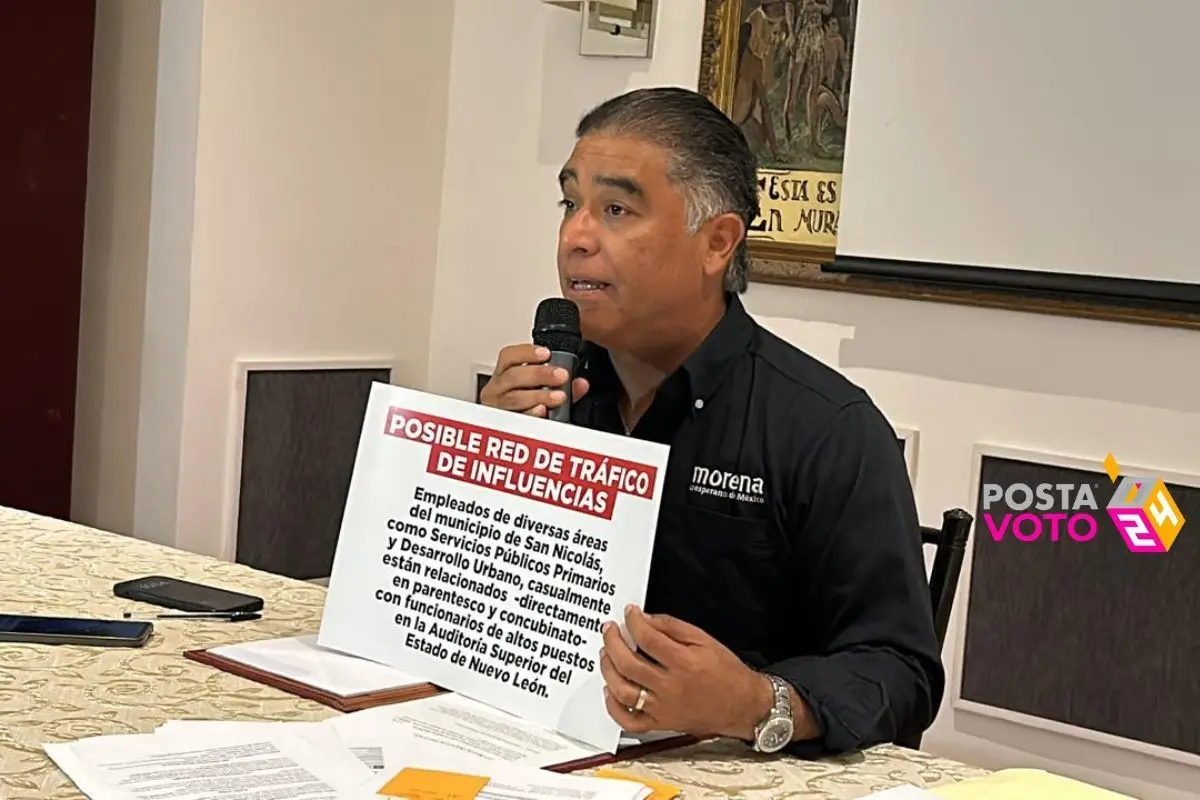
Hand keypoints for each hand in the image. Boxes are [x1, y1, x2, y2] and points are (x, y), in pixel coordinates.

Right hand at [479, 344, 589, 417]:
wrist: (508, 436)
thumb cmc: (524, 408)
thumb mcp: (541, 392)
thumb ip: (561, 386)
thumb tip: (581, 384)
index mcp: (504, 375)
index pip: (508, 357)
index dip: (526, 353)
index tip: (546, 354)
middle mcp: (497, 390)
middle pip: (513, 376)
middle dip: (539, 374)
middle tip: (561, 376)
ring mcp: (499, 408)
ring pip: (514, 398)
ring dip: (538, 395)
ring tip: (558, 396)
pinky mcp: (503, 425)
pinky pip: (516, 419)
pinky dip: (530, 414)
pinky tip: (542, 411)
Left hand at [600, 605, 779, 740]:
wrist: (743, 706)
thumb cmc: (727, 674)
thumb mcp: (705, 640)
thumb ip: (673, 628)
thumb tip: (647, 620)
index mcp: (684, 663)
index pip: (648, 638)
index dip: (634, 621)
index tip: (629, 613)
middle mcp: (671, 687)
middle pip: (629, 663)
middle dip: (613, 642)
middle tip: (609, 629)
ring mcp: (663, 708)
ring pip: (623, 691)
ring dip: (608, 669)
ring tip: (606, 653)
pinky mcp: (661, 724)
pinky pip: (629, 720)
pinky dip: (613, 706)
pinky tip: (610, 689)